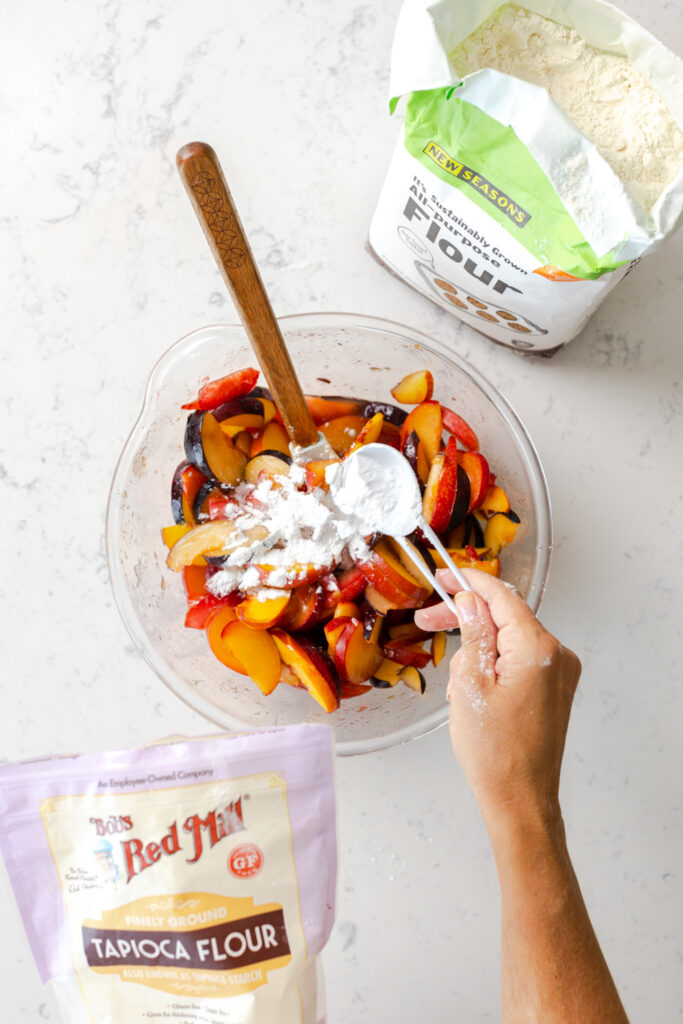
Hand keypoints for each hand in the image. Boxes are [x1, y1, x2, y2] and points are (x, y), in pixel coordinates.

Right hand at [415, 570, 580, 829]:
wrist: (520, 799)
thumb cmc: (495, 753)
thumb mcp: (470, 684)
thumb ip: (473, 633)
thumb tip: (470, 601)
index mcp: (537, 649)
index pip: (502, 597)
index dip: (469, 582)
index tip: (444, 576)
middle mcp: (556, 655)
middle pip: (505, 617)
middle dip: (466, 617)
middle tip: (428, 619)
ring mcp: (558, 673)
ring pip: (509, 639)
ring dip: (477, 648)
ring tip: (455, 684)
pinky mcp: (553, 689)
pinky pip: (518, 659)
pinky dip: (492, 664)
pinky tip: (472, 689)